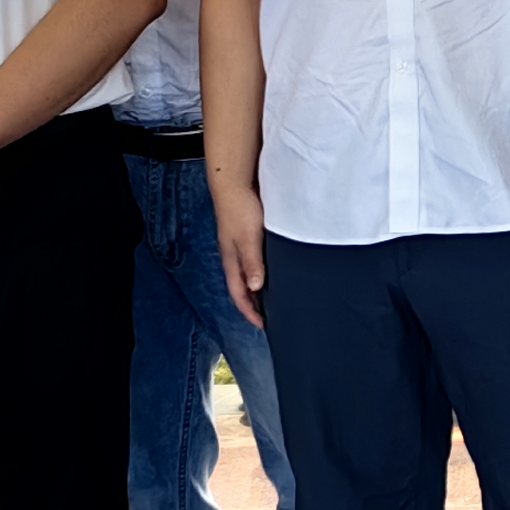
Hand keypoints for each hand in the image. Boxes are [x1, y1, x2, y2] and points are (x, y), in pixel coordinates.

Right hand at [212, 177, 269, 328]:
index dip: (250, 311)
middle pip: (244, 288)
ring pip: (250, 275)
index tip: (264, 325)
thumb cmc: (239, 209)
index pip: (238, 294)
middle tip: (273, 317)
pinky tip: (278, 271)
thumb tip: (255, 288)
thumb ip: (252, 262)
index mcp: (231, 261)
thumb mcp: (248, 238)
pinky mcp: (249, 236)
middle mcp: (235, 257)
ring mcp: (241, 247)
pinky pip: (257, 261)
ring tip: (278, 299)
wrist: (234, 183)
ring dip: (261, 289)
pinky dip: (265, 271)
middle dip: (255, 304)